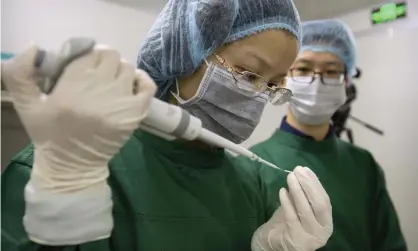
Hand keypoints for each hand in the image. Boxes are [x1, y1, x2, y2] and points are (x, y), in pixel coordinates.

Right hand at [1, 43, 155, 244]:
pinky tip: (131, 85)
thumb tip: (34, 48)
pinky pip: (147, 85)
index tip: (80, 68)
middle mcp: (100, 88)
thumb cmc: (49, 134)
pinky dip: (141, 80)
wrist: (73, 166)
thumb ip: (21, 75)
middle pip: (110, 56)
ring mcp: (121, 100)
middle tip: (95, 76)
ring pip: (128, 67)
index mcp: (72, 84)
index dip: (84, 56)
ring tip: (110, 84)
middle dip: (101, 62)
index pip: (88, 51)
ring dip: (119, 72)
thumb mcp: (27, 105)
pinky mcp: (136, 113)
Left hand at [251, 166, 332, 250]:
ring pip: (305, 210)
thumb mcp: (299, 208)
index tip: (306, 170)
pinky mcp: (296, 240)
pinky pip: (292, 218)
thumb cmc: (288, 224)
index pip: (324, 201)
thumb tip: (303, 173)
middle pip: (319, 205)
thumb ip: (304, 195)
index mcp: (326, 223)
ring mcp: (310, 237)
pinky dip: (287, 203)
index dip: (315, 184)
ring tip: (290, 177)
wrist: (274, 243)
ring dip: (297, 191)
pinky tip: (282, 191)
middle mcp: (322, 232)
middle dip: (308, 185)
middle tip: (297, 171)